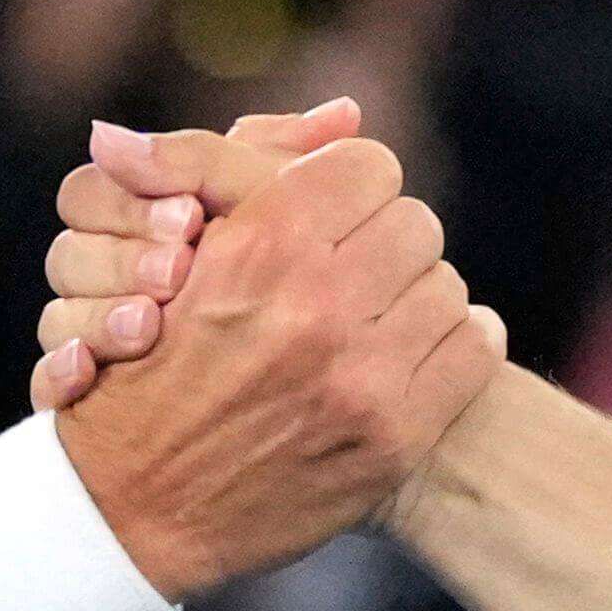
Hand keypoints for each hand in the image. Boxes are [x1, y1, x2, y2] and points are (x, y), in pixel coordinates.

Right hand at [44, 114, 499, 594]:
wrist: (135, 504)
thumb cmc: (150, 362)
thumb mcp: (175, 250)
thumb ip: (243, 161)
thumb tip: (346, 106)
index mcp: (261, 243)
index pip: (369, 165)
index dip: (349, 190)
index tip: (329, 222)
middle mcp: (315, 303)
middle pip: (416, 224)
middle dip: (383, 246)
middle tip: (351, 278)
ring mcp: (360, 375)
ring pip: (447, 285)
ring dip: (415, 301)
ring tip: (372, 324)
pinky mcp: (394, 436)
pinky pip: (476, 348)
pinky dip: (453, 348)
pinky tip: (410, 359)